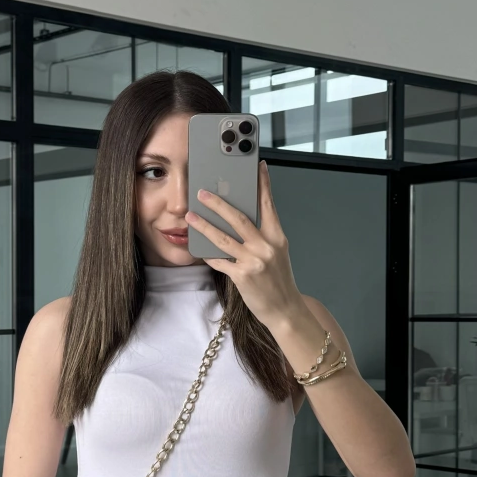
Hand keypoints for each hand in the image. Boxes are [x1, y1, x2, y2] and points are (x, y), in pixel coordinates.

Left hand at [185, 160, 301, 328]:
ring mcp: (254, 261)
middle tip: (203, 193)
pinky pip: (219, 261)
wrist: (285, 310)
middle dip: (218, 204)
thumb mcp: (277, 254)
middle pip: (239, 218)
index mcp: (277, 237)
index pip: (268, 205)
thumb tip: (241, 222)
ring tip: (190, 216)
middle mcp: (266, 246)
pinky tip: (199, 249)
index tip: (257, 167)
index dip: (263, 185)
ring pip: (223, 238)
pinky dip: (209, 255)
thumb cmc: (279, 282)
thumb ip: (263, 237)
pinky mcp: (242, 276)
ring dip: (204, 226)